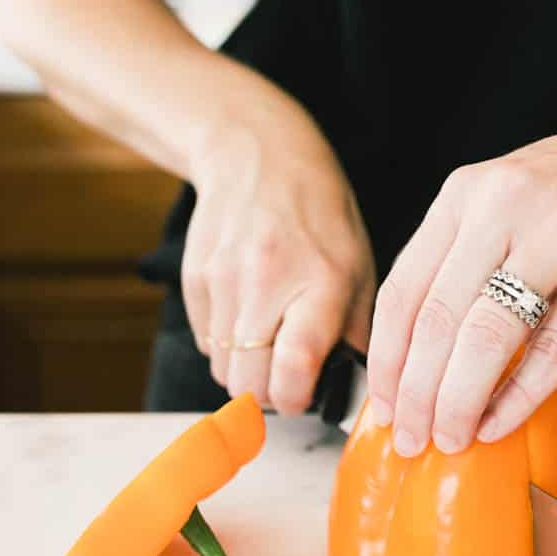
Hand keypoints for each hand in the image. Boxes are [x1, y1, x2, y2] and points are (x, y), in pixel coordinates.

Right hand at [181, 95, 375, 412]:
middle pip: (249, 384)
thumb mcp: (361, 266)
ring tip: (272, 341)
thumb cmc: (320, 214)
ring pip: (224, 370)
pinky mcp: (195, 279)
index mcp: (321, 282)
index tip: (306, 395)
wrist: (256, 156)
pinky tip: (249, 316)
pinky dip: (227, 345)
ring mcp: (223, 281)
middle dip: (270, 395)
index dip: (296, 399)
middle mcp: (267, 283)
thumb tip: (361, 389)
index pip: (293, 368)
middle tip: (290, 378)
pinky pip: (206, 343)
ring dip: (248, 371)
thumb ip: (360, 331)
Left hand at [366, 76, 556, 453]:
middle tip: (409, 439)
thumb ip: (472, 256)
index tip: (381, 405)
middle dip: (415, 393)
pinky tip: (500, 422)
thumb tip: (427, 347)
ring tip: (450, 439)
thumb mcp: (514, 197)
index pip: (404, 289)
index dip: (386, 358)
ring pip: (488, 336)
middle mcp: (504, 207)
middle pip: (437, 319)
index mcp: (468, 193)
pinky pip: (556, 345)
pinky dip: (521, 395)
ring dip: (459, 400)